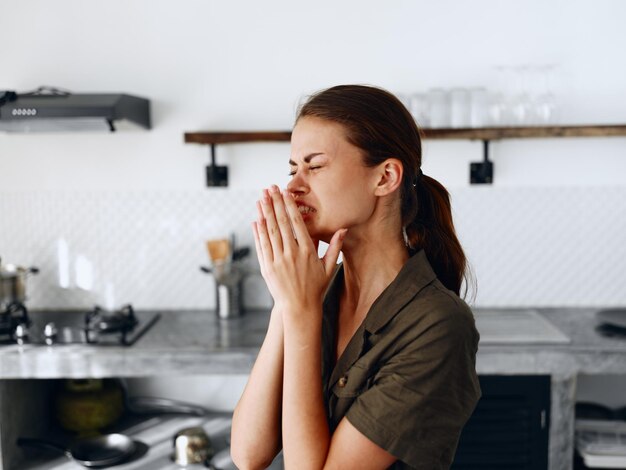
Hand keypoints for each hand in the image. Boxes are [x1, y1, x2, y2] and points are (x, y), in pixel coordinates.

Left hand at [252, 185, 346, 314]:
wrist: (299, 308)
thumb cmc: (316, 287)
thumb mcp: (329, 267)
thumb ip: (335, 246)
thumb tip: (344, 229)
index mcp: (306, 251)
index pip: (296, 223)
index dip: (289, 206)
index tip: (285, 192)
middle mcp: (291, 254)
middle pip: (281, 223)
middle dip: (275, 203)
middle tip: (270, 188)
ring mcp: (277, 261)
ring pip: (269, 232)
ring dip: (264, 213)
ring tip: (261, 198)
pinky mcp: (267, 268)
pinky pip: (262, 246)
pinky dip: (258, 232)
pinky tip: (256, 220)